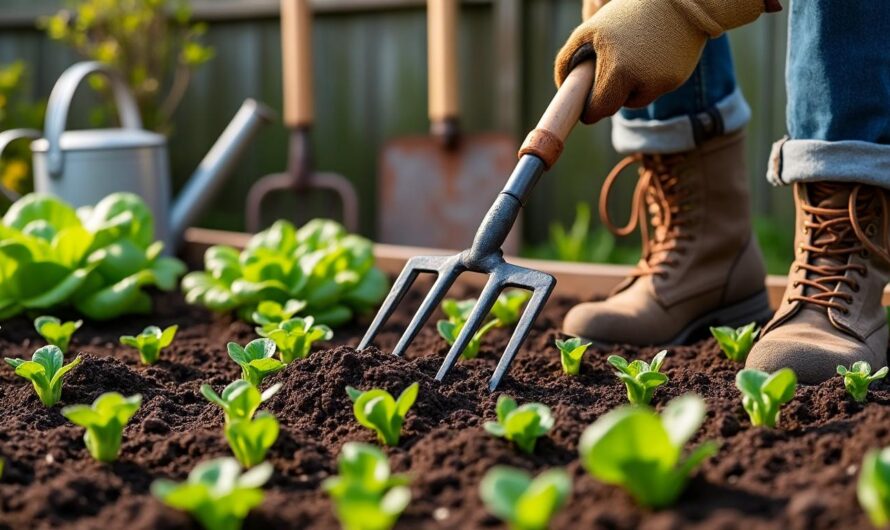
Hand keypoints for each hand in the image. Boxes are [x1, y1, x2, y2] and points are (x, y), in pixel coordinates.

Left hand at [557, 0, 765, 123]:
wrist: (678, 2)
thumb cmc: (626, 12)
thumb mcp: (591, 30)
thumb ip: (568, 58)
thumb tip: (563, 86)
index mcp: (617, 70)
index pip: (598, 109)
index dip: (589, 110)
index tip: (586, 109)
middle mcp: (642, 80)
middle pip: (615, 107)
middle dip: (607, 98)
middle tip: (604, 81)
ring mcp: (662, 82)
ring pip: (636, 99)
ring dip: (629, 87)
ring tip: (632, 58)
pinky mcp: (677, 80)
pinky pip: (653, 89)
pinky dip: (648, 78)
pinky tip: (651, 56)